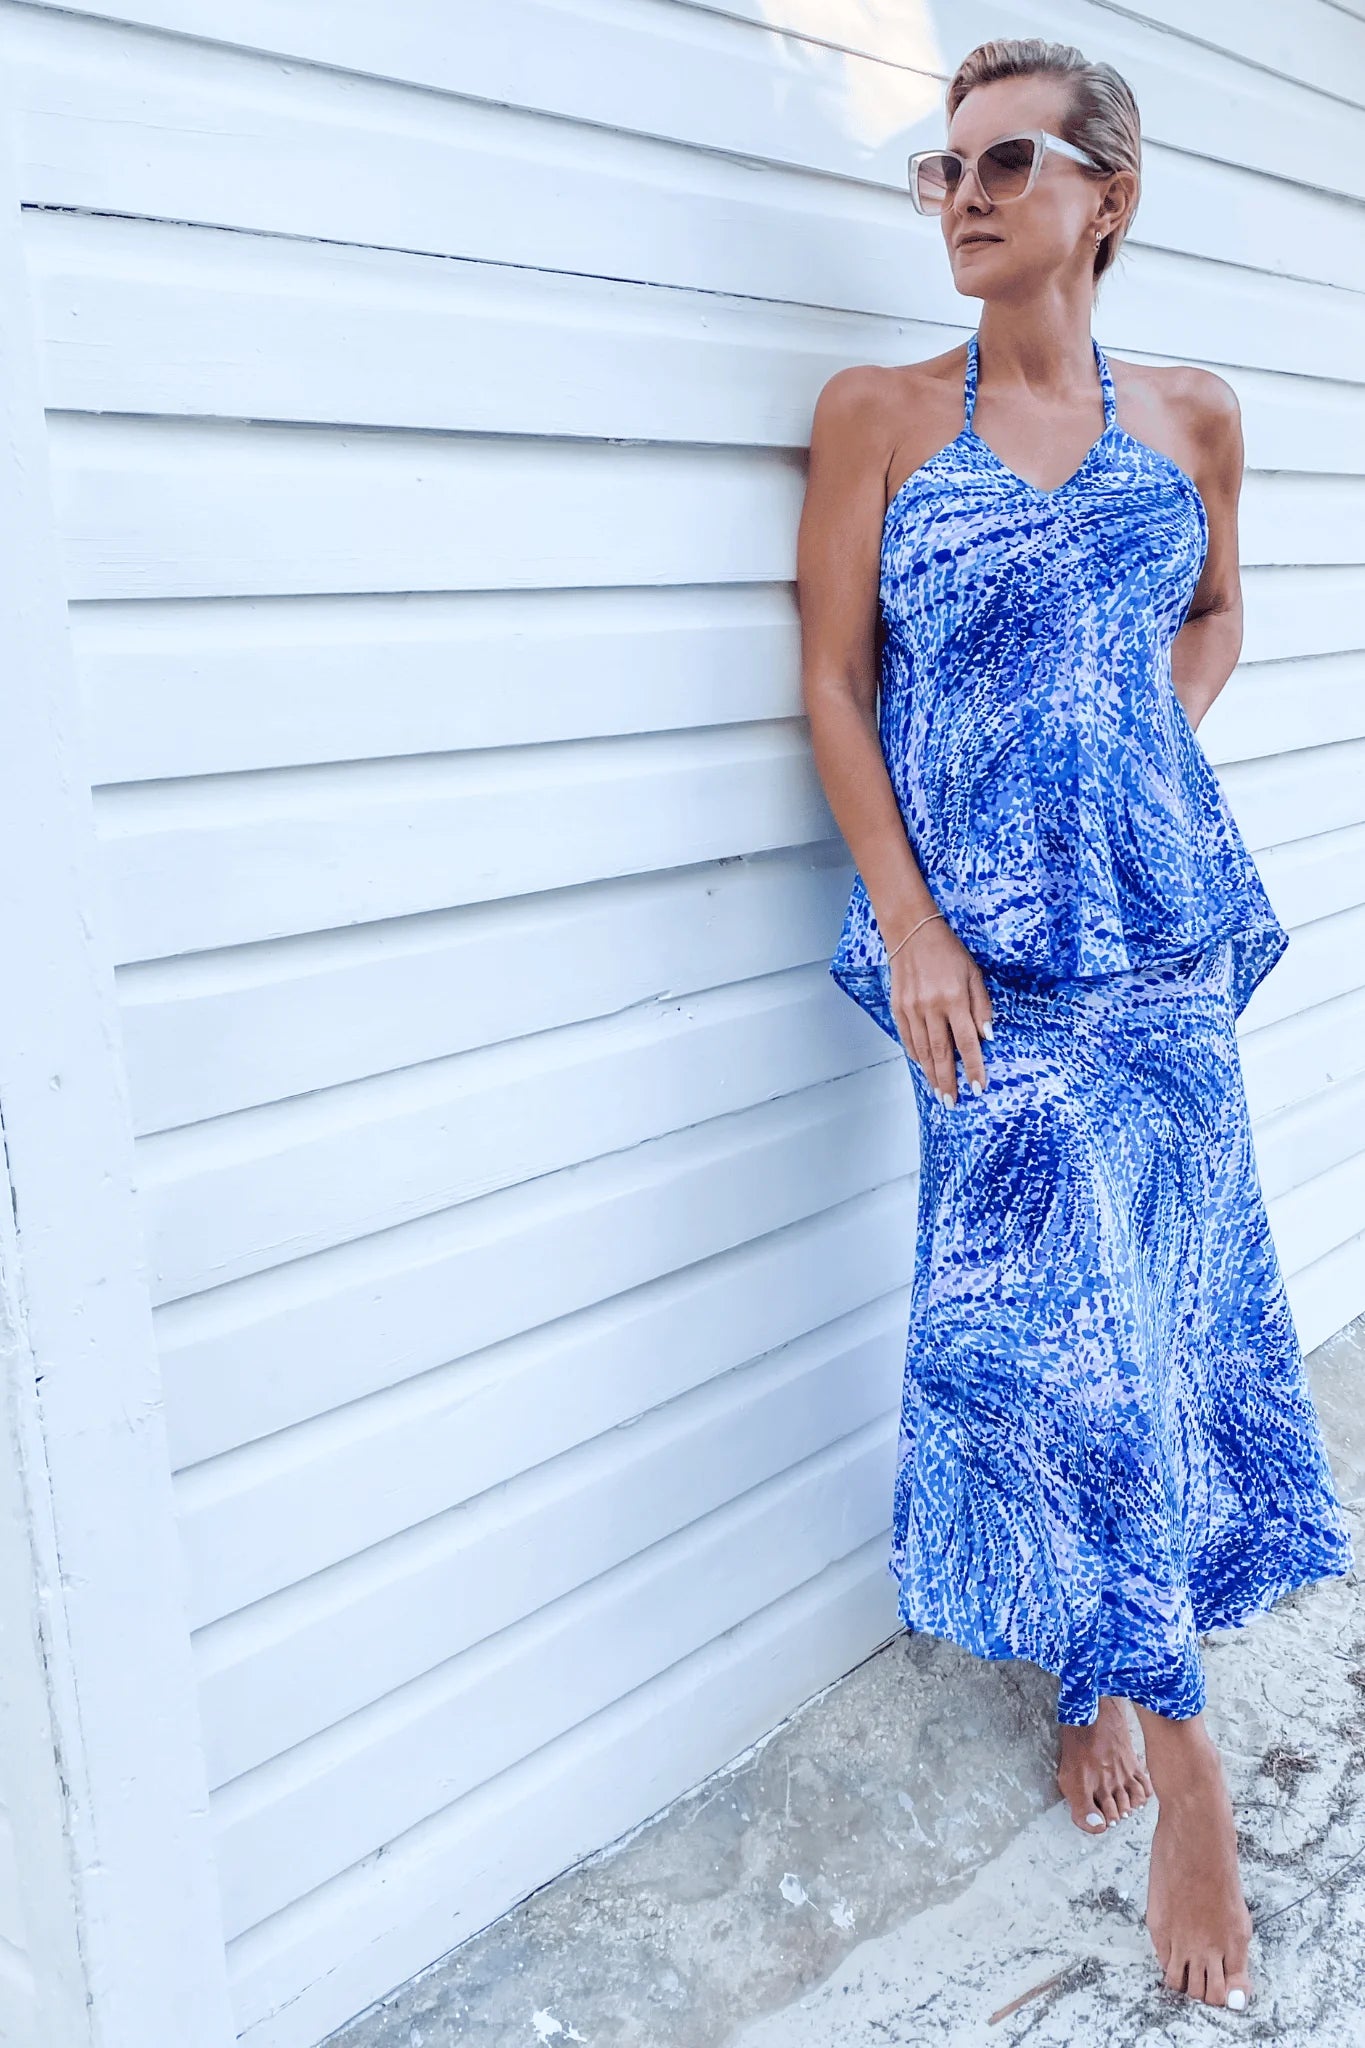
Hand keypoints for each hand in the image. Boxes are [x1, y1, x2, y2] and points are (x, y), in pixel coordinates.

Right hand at [888, 916, 992, 1106]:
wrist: (912, 932)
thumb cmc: (948, 951)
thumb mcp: (974, 974)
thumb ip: (981, 1006)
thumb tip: (986, 1036)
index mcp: (954, 999)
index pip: (966, 1042)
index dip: (973, 1067)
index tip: (977, 1086)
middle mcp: (932, 1007)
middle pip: (941, 1053)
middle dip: (948, 1080)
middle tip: (952, 1102)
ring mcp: (912, 1008)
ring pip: (922, 1050)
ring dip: (931, 1074)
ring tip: (938, 1091)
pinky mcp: (898, 1007)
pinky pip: (907, 1038)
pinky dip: (915, 1055)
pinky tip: (922, 1067)